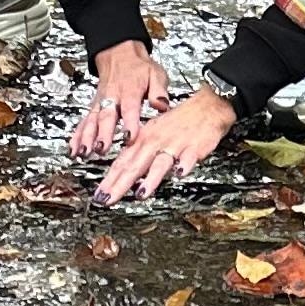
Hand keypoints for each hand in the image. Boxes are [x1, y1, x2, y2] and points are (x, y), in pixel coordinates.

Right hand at [69, 40, 168, 157]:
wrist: (119, 53)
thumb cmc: (139, 67)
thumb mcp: (155, 73)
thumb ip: (159, 91)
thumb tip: (162, 105)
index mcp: (130, 91)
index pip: (130, 108)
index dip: (129, 124)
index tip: (129, 138)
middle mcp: (112, 98)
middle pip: (106, 117)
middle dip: (102, 134)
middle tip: (101, 148)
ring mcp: (101, 103)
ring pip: (92, 120)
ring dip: (86, 137)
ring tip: (83, 152)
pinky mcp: (94, 107)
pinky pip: (84, 121)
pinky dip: (77, 135)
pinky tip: (74, 148)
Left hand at [96, 83, 237, 203]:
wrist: (206, 106)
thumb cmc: (177, 123)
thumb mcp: (152, 135)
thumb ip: (138, 156)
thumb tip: (120, 175)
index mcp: (143, 140)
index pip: (121, 163)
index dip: (109, 180)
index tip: (98, 196)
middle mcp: (155, 142)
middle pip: (135, 165)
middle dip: (120, 184)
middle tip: (107, 199)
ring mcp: (174, 145)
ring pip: (160, 163)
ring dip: (151, 179)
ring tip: (141, 194)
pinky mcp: (194, 147)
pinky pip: (188, 157)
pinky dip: (184, 165)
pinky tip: (180, 174)